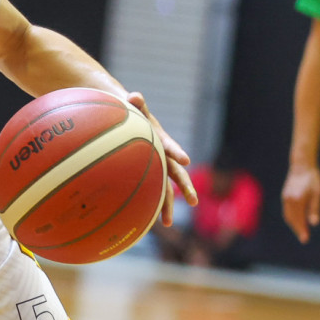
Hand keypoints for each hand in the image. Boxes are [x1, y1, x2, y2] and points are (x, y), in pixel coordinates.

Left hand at [127, 91, 195, 226]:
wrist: (125, 119)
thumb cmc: (128, 112)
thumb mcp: (131, 106)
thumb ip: (135, 103)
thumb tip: (133, 95)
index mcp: (160, 138)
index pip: (170, 146)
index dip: (177, 152)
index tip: (186, 160)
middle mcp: (162, 155)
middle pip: (176, 173)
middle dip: (185, 187)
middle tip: (194, 201)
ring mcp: (155, 166)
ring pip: (163, 187)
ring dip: (165, 204)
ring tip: (165, 223)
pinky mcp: (146, 174)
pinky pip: (148, 190)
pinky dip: (147, 204)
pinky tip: (144, 221)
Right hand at [281, 163, 319, 243]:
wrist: (301, 165)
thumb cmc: (313, 178)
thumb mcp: (318, 193)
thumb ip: (315, 208)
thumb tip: (314, 223)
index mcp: (297, 200)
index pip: (299, 219)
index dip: (302, 230)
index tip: (305, 239)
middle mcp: (289, 200)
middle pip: (291, 219)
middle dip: (297, 229)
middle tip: (304, 239)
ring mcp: (285, 198)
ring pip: (288, 215)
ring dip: (293, 224)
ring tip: (300, 231)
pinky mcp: (285, 195)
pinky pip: (286, 210)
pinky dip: (290, 217)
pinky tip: (296, 219)